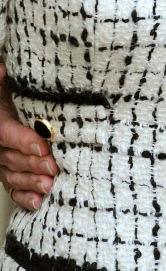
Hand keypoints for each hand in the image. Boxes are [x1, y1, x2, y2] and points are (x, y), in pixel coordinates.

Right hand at [0, 63, 58, 209]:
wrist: (5, 107)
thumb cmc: (7, 95)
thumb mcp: (3, 87)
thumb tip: (1, 69)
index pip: (8, 134)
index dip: (25, 142)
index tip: (44, 147)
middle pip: (13, 157)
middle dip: (34, 164)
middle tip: (54, 167)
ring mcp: (2, 162)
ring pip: (14, 175)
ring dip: (32, 182)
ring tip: (50, 185)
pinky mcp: (9, 172)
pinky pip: (13, 188)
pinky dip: (24, 197)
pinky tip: (38, 201)